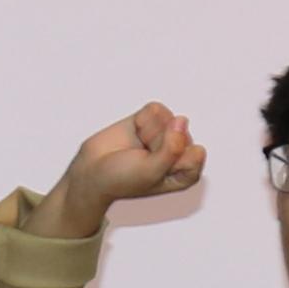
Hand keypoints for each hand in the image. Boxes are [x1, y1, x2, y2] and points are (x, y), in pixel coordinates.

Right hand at [30, 103, 203, 235]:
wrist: (92, 170)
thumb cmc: (123, 179)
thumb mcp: (151, 171)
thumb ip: (172, 149)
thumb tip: (181, 120)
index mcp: (186, 172)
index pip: (196, 153)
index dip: (174, 157)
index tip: (154, 168)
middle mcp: (180, 152)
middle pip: (181, 133)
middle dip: (157, 143)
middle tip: (140, 158)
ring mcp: (166, 134)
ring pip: (169, 118)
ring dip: (149, 131)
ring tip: (137, 145)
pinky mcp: (151, 119)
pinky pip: (156, 109)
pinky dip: (142, 120)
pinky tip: (135, 132)